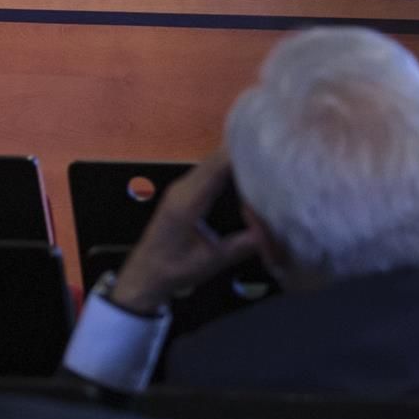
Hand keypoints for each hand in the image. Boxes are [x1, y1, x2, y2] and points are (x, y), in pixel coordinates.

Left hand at [108, 151, 262, 314]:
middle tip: (273, 148)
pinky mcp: (182, 193)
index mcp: (187, 201)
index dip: (239, 153)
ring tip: (264, 155)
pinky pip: (205, 173)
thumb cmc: (175, 269)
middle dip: (241, 151)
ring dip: (232, 158)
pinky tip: (244, 170)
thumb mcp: (212, 261)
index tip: (266, 145)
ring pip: (209, 165)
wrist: (145, 274)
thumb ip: (242, 245)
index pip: (216, 168)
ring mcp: (180, 188)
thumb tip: (273, 232)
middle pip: (213, 161)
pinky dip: (224, 168)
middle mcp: (182, 188)